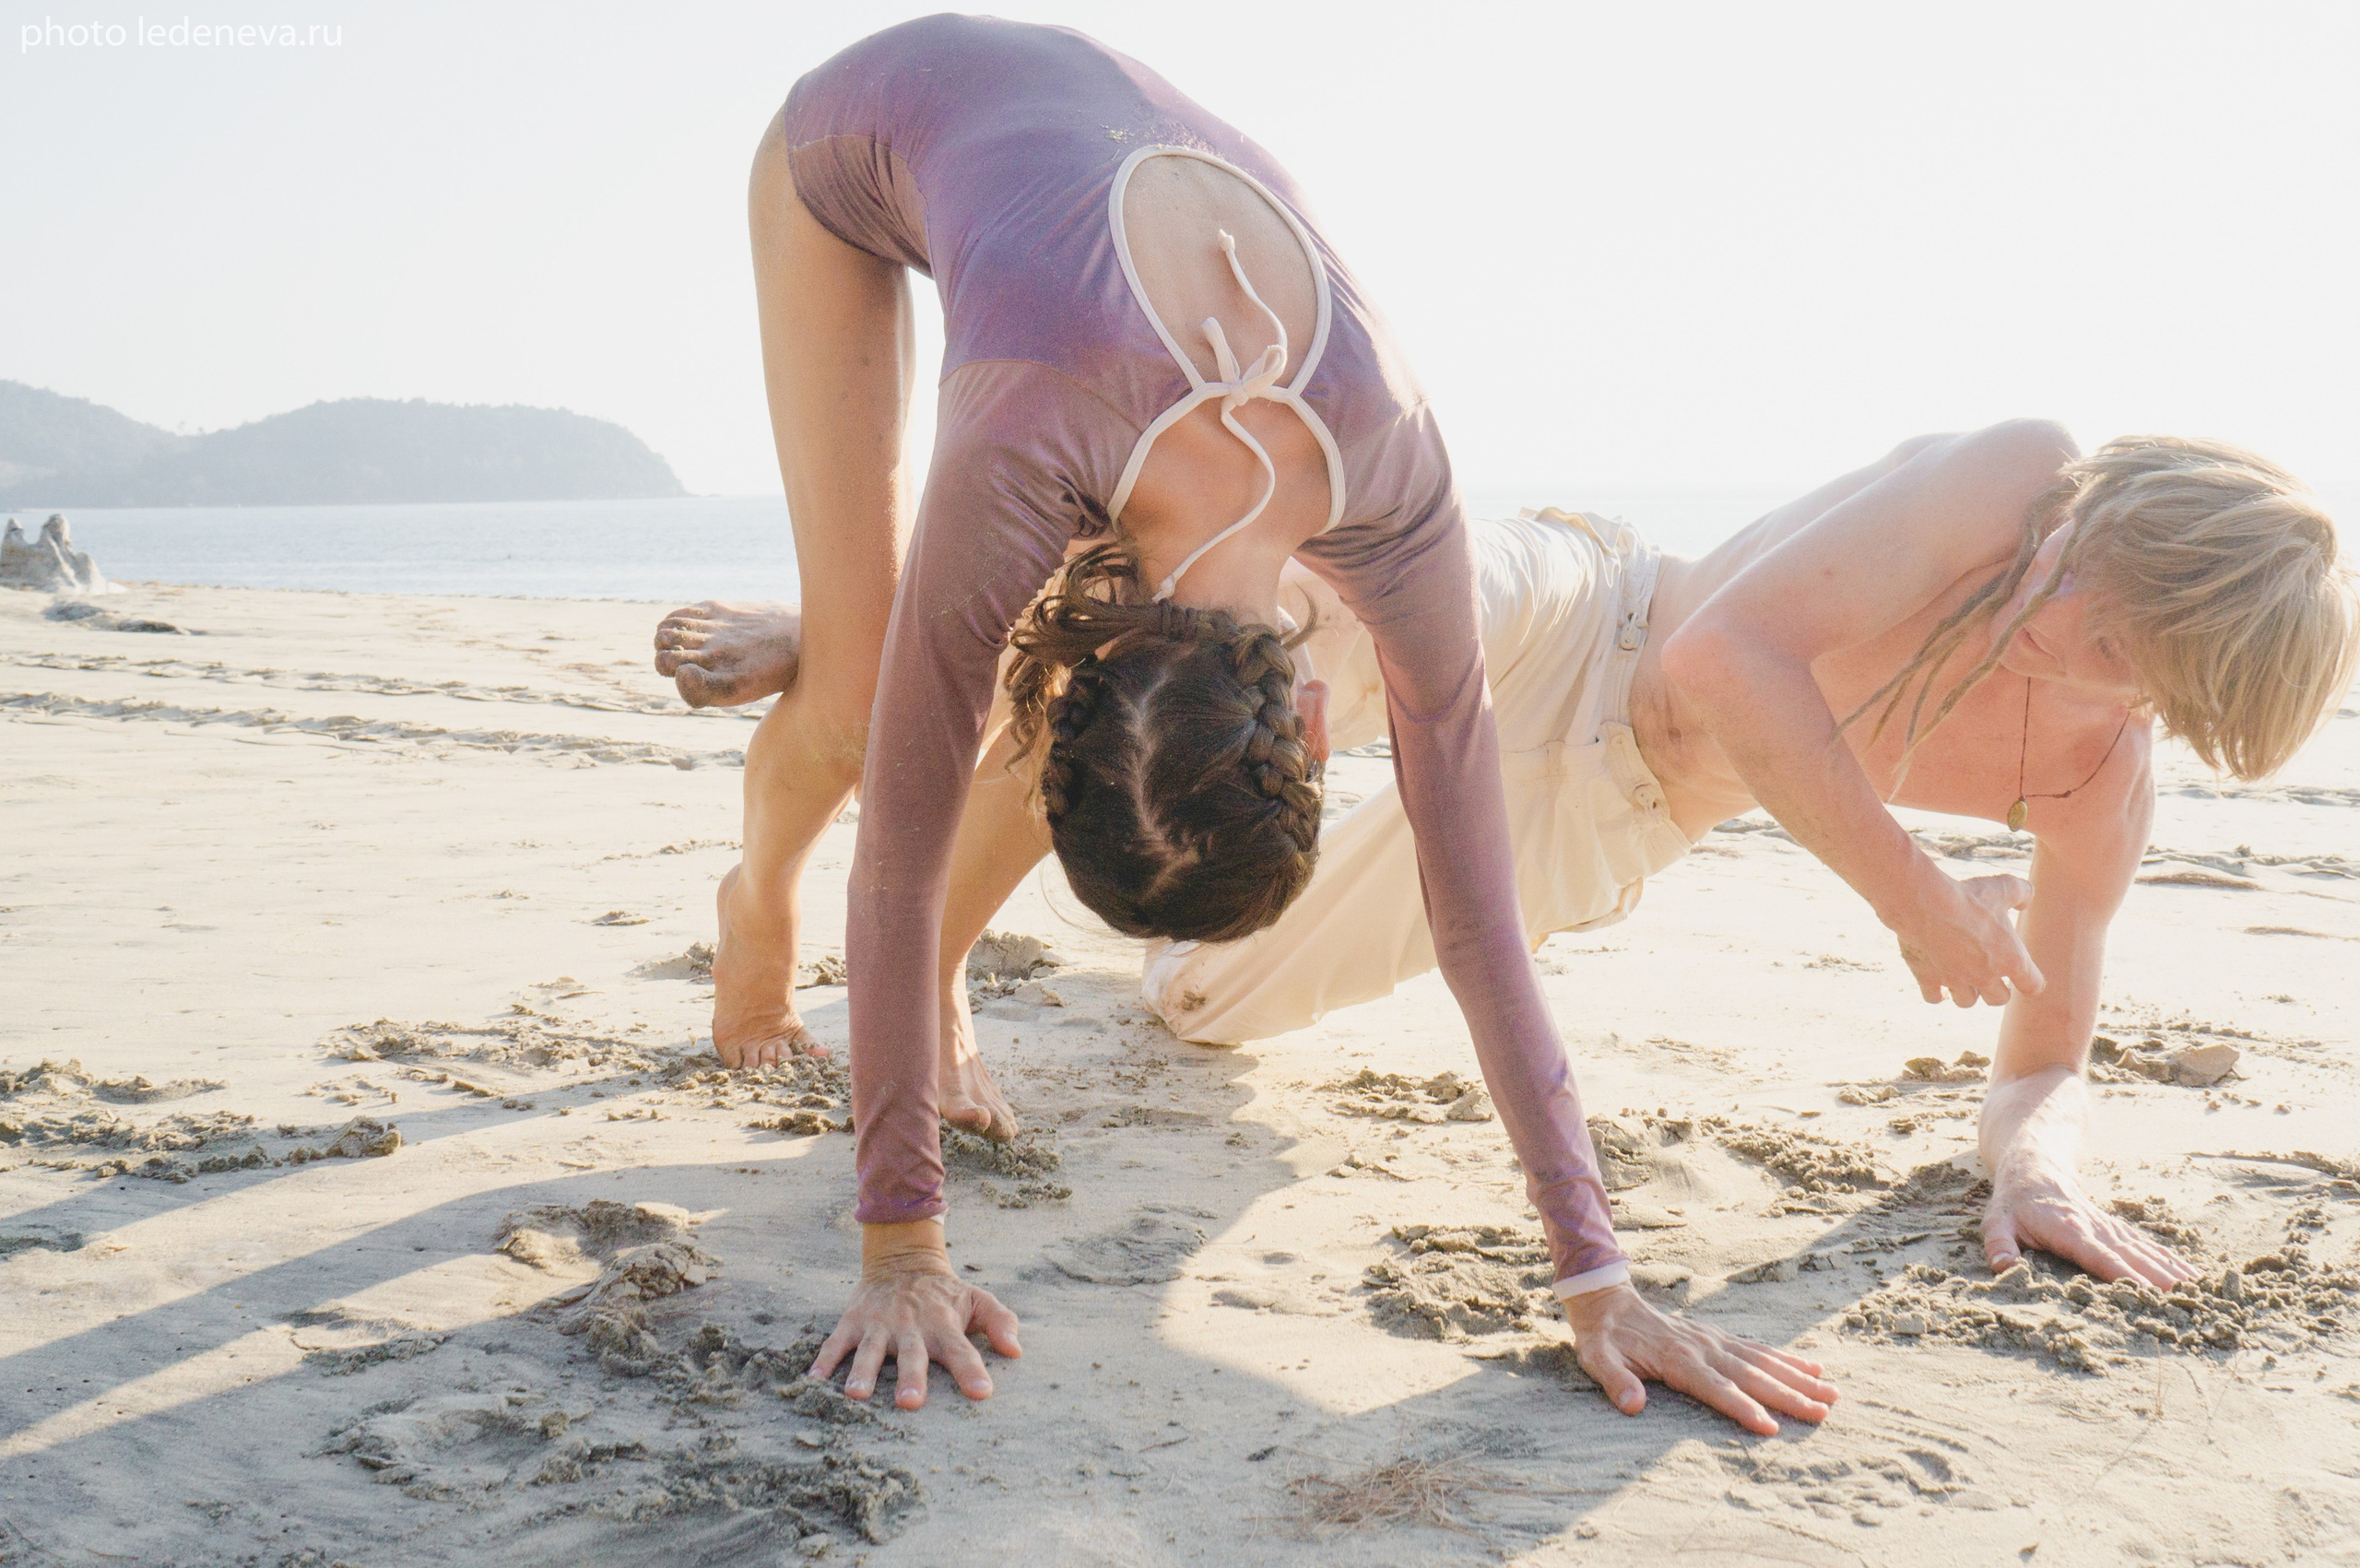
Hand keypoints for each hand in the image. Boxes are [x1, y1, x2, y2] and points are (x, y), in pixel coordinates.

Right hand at [809, 1220, 1021, 1409]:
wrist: (902, 1260)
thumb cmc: (945, 1294)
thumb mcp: (977, 1300)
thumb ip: (1000, 1321)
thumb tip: (1016, 1351)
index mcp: (944, 1324)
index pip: (961, 1349)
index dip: (971, 1370)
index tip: (982, 1392)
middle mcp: (911, 1325)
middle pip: (912, 1354)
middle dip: (912, 1377)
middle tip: (911, 1403)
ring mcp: (879, 1323)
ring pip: (870, 1350)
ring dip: (864, 1372)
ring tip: (857, 1396)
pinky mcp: (853, 1321)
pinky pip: (836, 1342)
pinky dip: (825, 1360)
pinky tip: (814, 1379)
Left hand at [1563, 1284, 1835, 1435]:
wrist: (1606, 1299)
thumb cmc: (1602, 1337)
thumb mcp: (1597, 1358)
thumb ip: (1615, 1382)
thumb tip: (1633, 1406)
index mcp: (1677, 1358)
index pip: (1716, 1388)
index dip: (1743, 1408)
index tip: (1771, 1427)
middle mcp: (1703, 1347)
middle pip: (1752, 1375)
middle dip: (1789, 1395)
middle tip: (1823, 1411)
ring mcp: (1713, 1340)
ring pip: (1763, 1360)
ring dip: (1798, 1377)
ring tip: (1832, 1392)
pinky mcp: (1717, 1337)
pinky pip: (1757, 1348)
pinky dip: (1787, 1358)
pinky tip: (1812, 1367)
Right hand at [1889, 870, 2044, 1007]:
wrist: (1925, 905)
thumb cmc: (1968, 897)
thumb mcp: (2002, 887)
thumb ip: (2021, 893)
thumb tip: (2026, 899)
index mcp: (2011, 959)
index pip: (2033, 986)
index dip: (2030, 980)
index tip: (2023, 974)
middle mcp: (1985, 977)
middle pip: (1999, 999)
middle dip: (1996, 988)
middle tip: (1988, 971)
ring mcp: (1956, 980)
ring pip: (1967, 1002)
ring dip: (1967, 992)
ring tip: (1961, 976)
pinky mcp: (1928, 979)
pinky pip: (1933, 998)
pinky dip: (1936, 993)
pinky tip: (1935, 982)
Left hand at [1983, 1158, 2196, 1288]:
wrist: (2035, 1168)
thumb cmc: (2013, 1204)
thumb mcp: (1996, 1222)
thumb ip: (1998, 1244)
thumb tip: (2004, 1267)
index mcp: (2068, 1230)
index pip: (2100, 1257)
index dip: (2125, 1275)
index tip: (2150, 1294)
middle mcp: (2097, 1229)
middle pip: (2134, 1257)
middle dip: (2162, 1281)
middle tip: (2191, 1304)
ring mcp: (2111, 1229)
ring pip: (2148, 1252)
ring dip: (2175, 1273)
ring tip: (2204, 1295)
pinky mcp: (2119, 1230)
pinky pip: (2149, 1248)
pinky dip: (2173, 1263)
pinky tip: (2195, 1278)